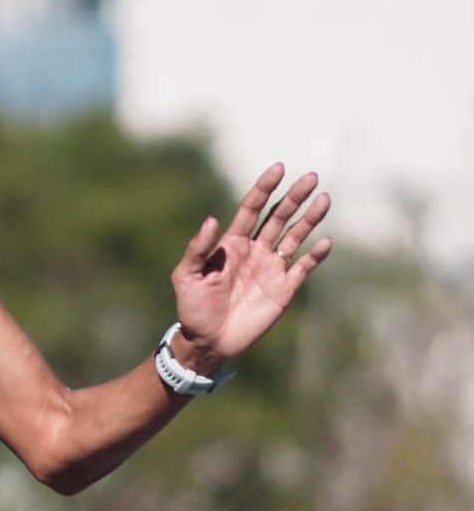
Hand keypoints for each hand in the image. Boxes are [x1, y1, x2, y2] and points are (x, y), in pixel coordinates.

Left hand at [170, 163, 332, 371]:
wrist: (208, 342)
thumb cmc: (192, 308)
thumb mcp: (186, 276)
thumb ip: (198, 249)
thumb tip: (211, 219)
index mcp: (232, 244)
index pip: (252, 209)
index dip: (264, 189)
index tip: (278, 168)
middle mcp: (255, 251)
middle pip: (278, 217)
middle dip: (294, 197)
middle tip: (311, 177)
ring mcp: (271, 269)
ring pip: (295, 237)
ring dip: (310, 219)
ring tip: (324, 199)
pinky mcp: (283, 290)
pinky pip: (303, 268)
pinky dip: (315, 255)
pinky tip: (325, 241)